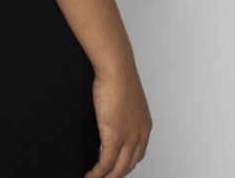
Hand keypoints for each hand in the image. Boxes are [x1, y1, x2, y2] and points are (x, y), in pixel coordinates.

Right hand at [84, 60, 151, 176]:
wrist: (117, 67)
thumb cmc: (119, 76)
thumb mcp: (127, 99)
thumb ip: (124, 113)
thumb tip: (113, 118)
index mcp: (145, 127)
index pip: (137, 156)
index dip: (124, 166)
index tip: (112, 170)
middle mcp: (140, 135)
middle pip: (128, 166)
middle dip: (114, 175)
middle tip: (102, 177)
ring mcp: (129, 138)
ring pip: (118, 170)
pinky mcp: (115, 136)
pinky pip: (106, 164)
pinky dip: (97, 173)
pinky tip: (89, 175)